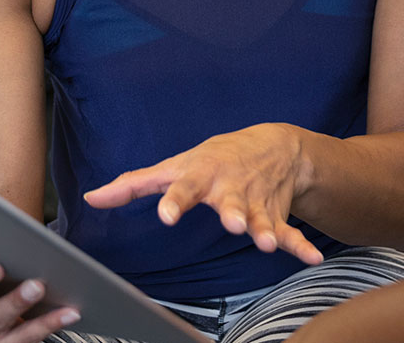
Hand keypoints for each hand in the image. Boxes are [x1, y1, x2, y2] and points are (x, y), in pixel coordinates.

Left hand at [84, 123, 324, 264]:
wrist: (272, 145)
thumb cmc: (211, 159)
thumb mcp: (173, 166)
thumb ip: (133, 185)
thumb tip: (90, 198)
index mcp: (200, 176)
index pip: (182, 187)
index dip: (174, 201)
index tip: (166, 216)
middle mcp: (229, 188)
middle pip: (229, 201)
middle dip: (232, 212)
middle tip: (232, 225)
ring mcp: (255, 202)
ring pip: (260, 217)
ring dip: (266, 229)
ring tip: (268, 244)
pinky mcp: (276, 214)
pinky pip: (290, 231)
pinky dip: (301, 245)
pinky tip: (313, 259)